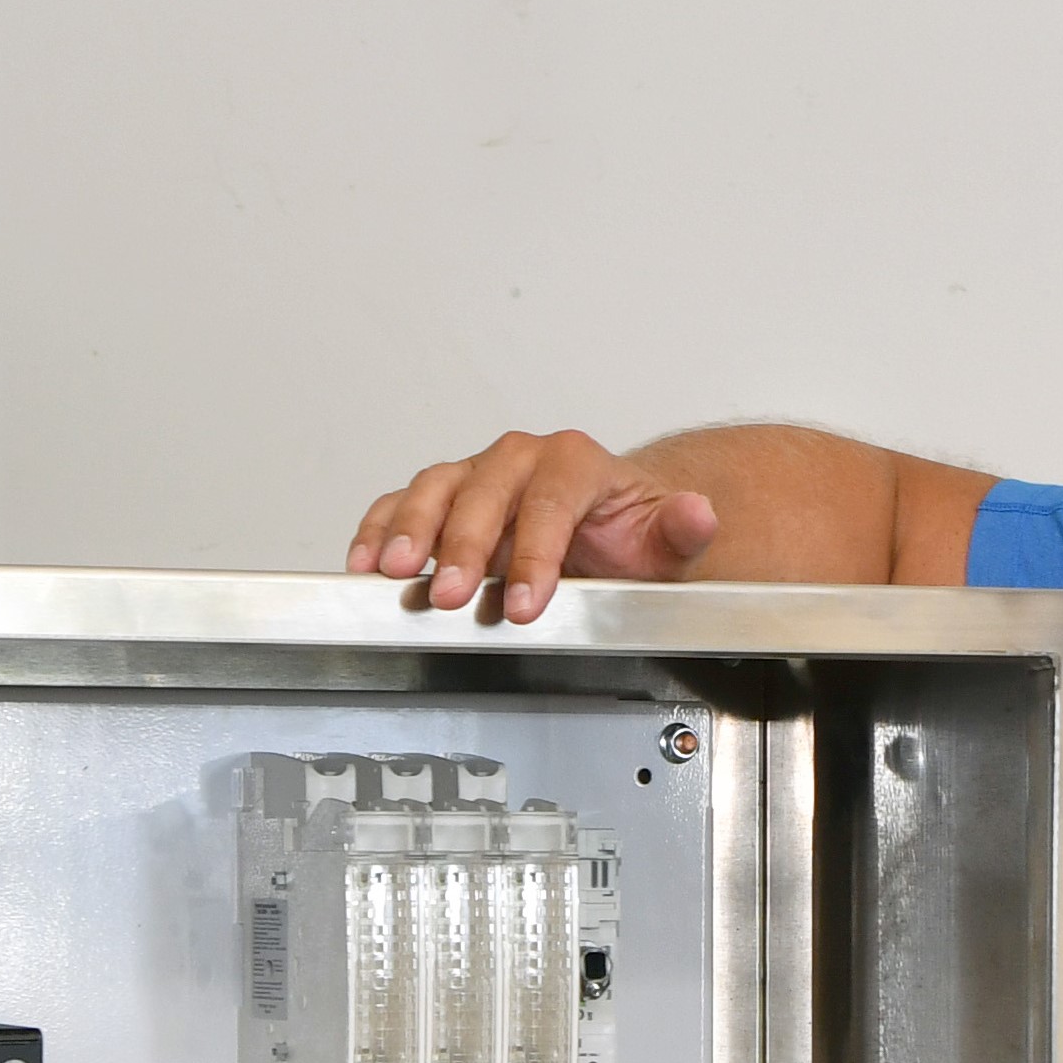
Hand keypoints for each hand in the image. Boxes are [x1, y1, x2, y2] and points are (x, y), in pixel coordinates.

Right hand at [348, 432, 719, 620]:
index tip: (524, 604)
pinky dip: (379, 528)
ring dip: (410, 530)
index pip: (549, 504)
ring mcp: (477, 475)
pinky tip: (365, 563)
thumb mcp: (663, 540)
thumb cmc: (626, 535)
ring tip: (394, 573)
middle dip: (463, 547)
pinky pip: (402, 503)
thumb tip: (697, 514)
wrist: (605, 525)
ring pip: (436, 489)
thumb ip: (680, 529)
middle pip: (484, 492)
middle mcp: (521, 458)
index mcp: (574, 463)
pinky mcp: (444, 497)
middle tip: (451, 596)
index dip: (533, 555)